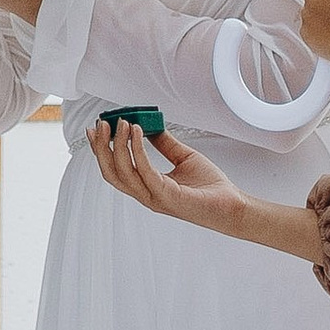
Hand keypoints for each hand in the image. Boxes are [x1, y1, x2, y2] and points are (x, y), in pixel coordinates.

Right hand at [88, 118, 252, 236]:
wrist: (232, 206)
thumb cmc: (211, 189)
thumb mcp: (184, 158)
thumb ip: (166, 144)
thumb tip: (153, 127)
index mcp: (147, 187)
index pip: (115, 169)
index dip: (102, 150)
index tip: (97, 129)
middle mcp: (146, 194)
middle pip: (112, 172)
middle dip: (102, 147)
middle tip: (102, 124)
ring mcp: (154, 197)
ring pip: (123, 172)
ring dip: (118, 145)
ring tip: (120, 124)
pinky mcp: (166, 196)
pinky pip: (145, 170)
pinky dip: (137, 149)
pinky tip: (137, 132)